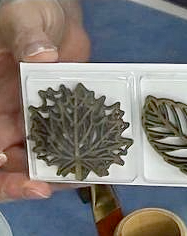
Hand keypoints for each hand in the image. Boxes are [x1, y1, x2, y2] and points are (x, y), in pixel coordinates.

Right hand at [0, 0, 89, 201]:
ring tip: (82, 177)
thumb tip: (39, 54)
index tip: (17, 171)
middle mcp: (9, 120)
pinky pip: (69, 147)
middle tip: (49, 187)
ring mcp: (37, 124)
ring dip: (59, 173)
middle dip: (28, 180)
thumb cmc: (29, 14)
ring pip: (43, 161)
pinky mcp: (63, 123)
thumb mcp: (21, 18)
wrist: (57, 18)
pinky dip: (80, 157)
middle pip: (12, 163)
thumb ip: (24, 36)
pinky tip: (96, 163)